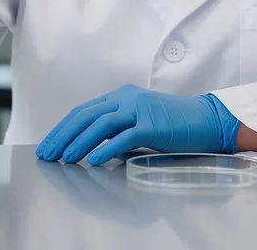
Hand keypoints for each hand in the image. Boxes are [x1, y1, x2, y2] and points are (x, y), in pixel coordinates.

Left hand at [36, 85, 239, 165]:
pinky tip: (94, 160)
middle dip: (63, 136)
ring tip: (65, 158)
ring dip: (79, 142)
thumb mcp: (139, 123)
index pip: (83, 111)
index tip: (48, 145)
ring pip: (101, 124)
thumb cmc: (174, 125)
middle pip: (86, 115)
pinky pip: (124, 136)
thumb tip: (92, 147)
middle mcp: (127, 98)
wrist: (208, 120)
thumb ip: (117, 130)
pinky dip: (107, 148)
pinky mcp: (153, 124)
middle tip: (47, 154)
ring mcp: (140, 109)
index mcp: (121, 96)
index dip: (63, 129)